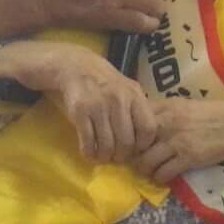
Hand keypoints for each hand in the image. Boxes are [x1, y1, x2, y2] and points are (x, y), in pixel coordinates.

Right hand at [0, 42, 156, 163]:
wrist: (76, 66)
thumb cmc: (106, 82)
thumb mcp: (128, 89)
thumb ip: (138, 110)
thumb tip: (146, 142)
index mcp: (134, 95)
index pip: (148, 129)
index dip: (142, 145)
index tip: (135, 149)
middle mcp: (118, 100)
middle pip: (127, 141)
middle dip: (122, 155)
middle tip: (116, 157)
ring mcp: (98, 106)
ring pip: (107, 145)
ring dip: (105, 157)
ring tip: (102, 156)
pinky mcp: (80, 112)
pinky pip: (88, 142)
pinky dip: (89, 153)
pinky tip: (89, 152)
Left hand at [134, 97, 223, 185]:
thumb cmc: (212, 113)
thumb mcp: (183, 105)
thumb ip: (163, 113)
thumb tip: (141, 123)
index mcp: (165, 106)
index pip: (133, 119)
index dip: (128, 133)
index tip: (129, 142)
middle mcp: (167, 122)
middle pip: (135, 142)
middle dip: (131, 154)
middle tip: (134, 161)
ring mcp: (177, 141)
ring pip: (146, 161)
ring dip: (144, 169)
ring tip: (148, 171)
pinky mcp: (188, 158)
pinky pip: (163, 172)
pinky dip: (160, 178)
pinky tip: (163, 177)